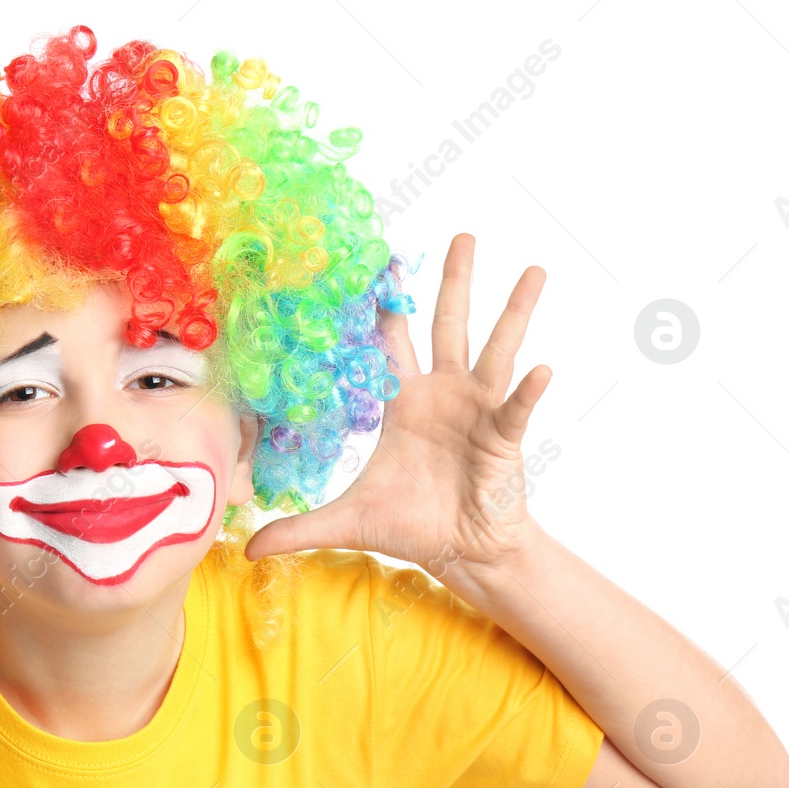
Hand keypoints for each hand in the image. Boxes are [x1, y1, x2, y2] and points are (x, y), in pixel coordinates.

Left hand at [243, 232, 550, 574]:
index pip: (391, 343)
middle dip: (454, 282)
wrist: (461, 553)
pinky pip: (516, 408)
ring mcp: (477, 411)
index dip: (384, 305)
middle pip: (448, 326)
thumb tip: (247, 549)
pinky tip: (541, 367)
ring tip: (532, 270)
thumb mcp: (346, 522)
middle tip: (462, 234)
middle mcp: (442, 395)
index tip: (379, 260)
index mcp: (404, 403)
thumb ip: (297, 528)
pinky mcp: (502, 437)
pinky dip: (528, 390)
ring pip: (496, 350)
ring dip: (513, 311)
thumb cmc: (410, 525)